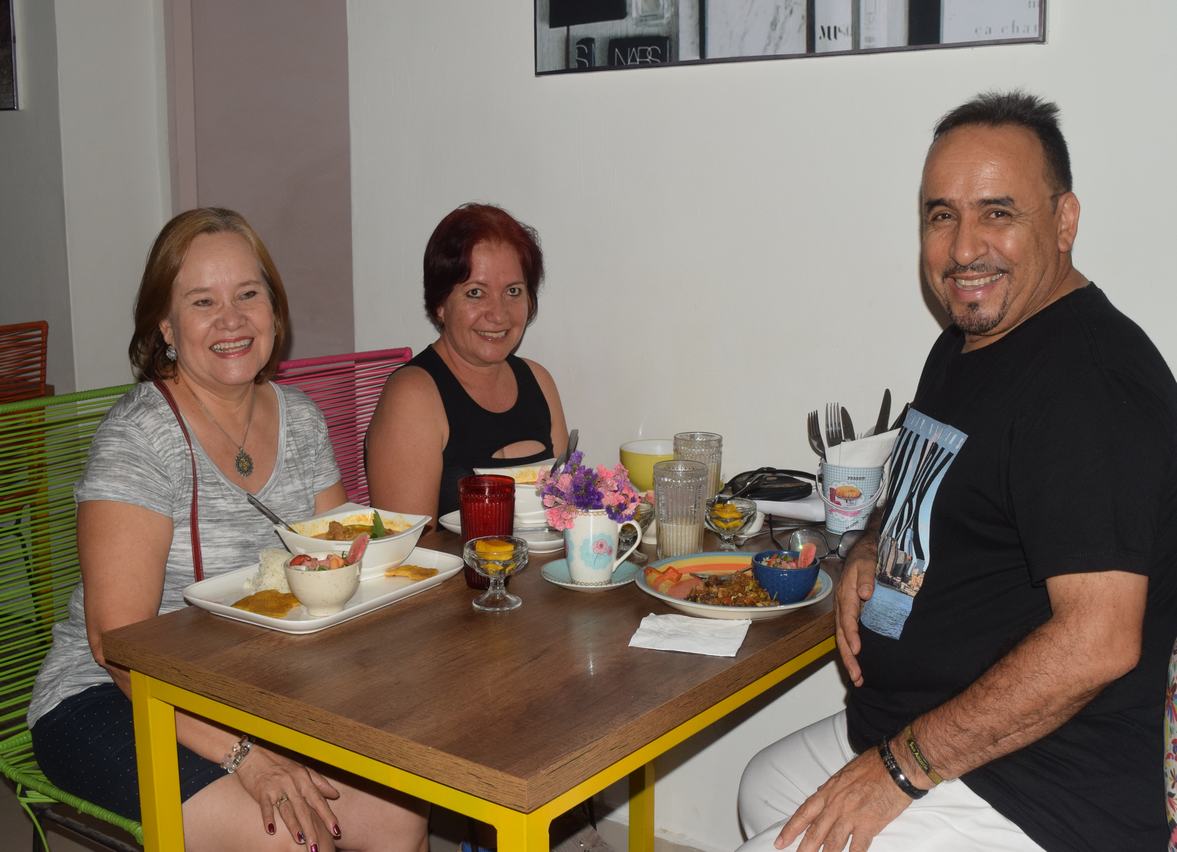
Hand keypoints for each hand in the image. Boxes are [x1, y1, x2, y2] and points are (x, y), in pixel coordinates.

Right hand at [234, 744, 341, 848]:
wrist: (255, 756)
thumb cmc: (280, 764)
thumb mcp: (302, 770)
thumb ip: (319, 783)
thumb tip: (335, 795)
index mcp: (304, 779)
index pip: (319, 801)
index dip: (328, 816)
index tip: (336, 831)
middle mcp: (293, 783)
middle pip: (304, 810)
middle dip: (312, 830)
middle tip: (317, 847)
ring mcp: (277, 787)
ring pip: (288, 810)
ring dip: (294, 826)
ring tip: (301, 840)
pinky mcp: (262, 791)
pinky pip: (265, 807)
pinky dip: (268, 818)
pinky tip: (271, 830)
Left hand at [774, 747, 910, 851]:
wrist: (895, 766)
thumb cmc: (873, 765)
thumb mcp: (844, 774)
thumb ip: (833, 789)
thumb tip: (823, 795)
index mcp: (828, 792)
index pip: (804, 813)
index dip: (791, 829)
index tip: (780, 841)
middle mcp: (835, 805)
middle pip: (815, 833)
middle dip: (804, 849)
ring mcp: (851, 816)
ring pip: (832, 843)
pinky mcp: (868, 825)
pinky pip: (857, 848)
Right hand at [834, 539, 876, 686]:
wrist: (862, 550)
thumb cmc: (866, 557)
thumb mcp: (867, 561)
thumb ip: (866, 576)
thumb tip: (864, 594)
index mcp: (845, 593)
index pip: (847, 618)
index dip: (851, 634)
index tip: (858, 649)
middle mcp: (841, 605)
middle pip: (841, 634)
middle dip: (848, 656)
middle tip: (857, 676)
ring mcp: (844, 611)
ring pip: (842, 638)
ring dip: (849, 658)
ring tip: (858, 678)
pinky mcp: (850, 614)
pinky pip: (847, 635)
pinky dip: (851, 650)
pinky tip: (858, 663)